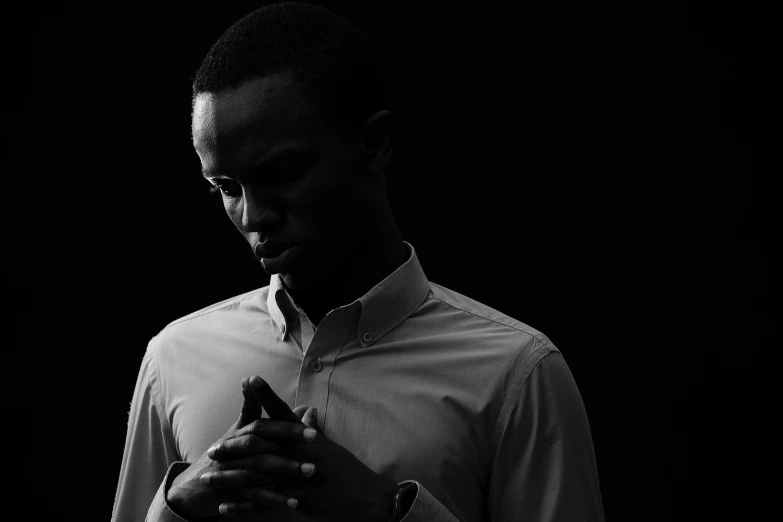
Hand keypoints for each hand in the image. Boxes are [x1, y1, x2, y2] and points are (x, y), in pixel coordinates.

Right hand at [166, 377, 318, 518]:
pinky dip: (272, 499)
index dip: (288, 426)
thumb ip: (275, 417)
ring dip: (286, 471)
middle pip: (263, 444)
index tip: (313, 430)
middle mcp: (236, 448)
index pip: (266, 425)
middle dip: (290, 445)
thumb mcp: (243, 430)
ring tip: (309, 473)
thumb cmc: (225, 454)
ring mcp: (231, 470)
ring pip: (260, 469)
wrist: (193, 486)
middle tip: (316, 448)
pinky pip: (253, 496)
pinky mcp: (230, 492)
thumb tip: (305, 405)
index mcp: (243, 432)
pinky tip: (293, 502)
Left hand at [210, 378, 398, 521]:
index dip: (266, 395)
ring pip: (256, 475)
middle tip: (213, 449)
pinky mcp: (297, 499)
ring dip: (229, 478)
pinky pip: (264, 502)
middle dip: (233, 446)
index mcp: (308, 437)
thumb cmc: (348, 470)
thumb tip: (306, 412)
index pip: (283, 412)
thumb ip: (313, 430)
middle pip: (261, 444)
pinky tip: (224, 506)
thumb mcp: (330, 446)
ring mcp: (298, 476)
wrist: (366, 497)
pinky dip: (243, 505)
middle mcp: (301, 453)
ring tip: (208, 479)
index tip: (249, 379)